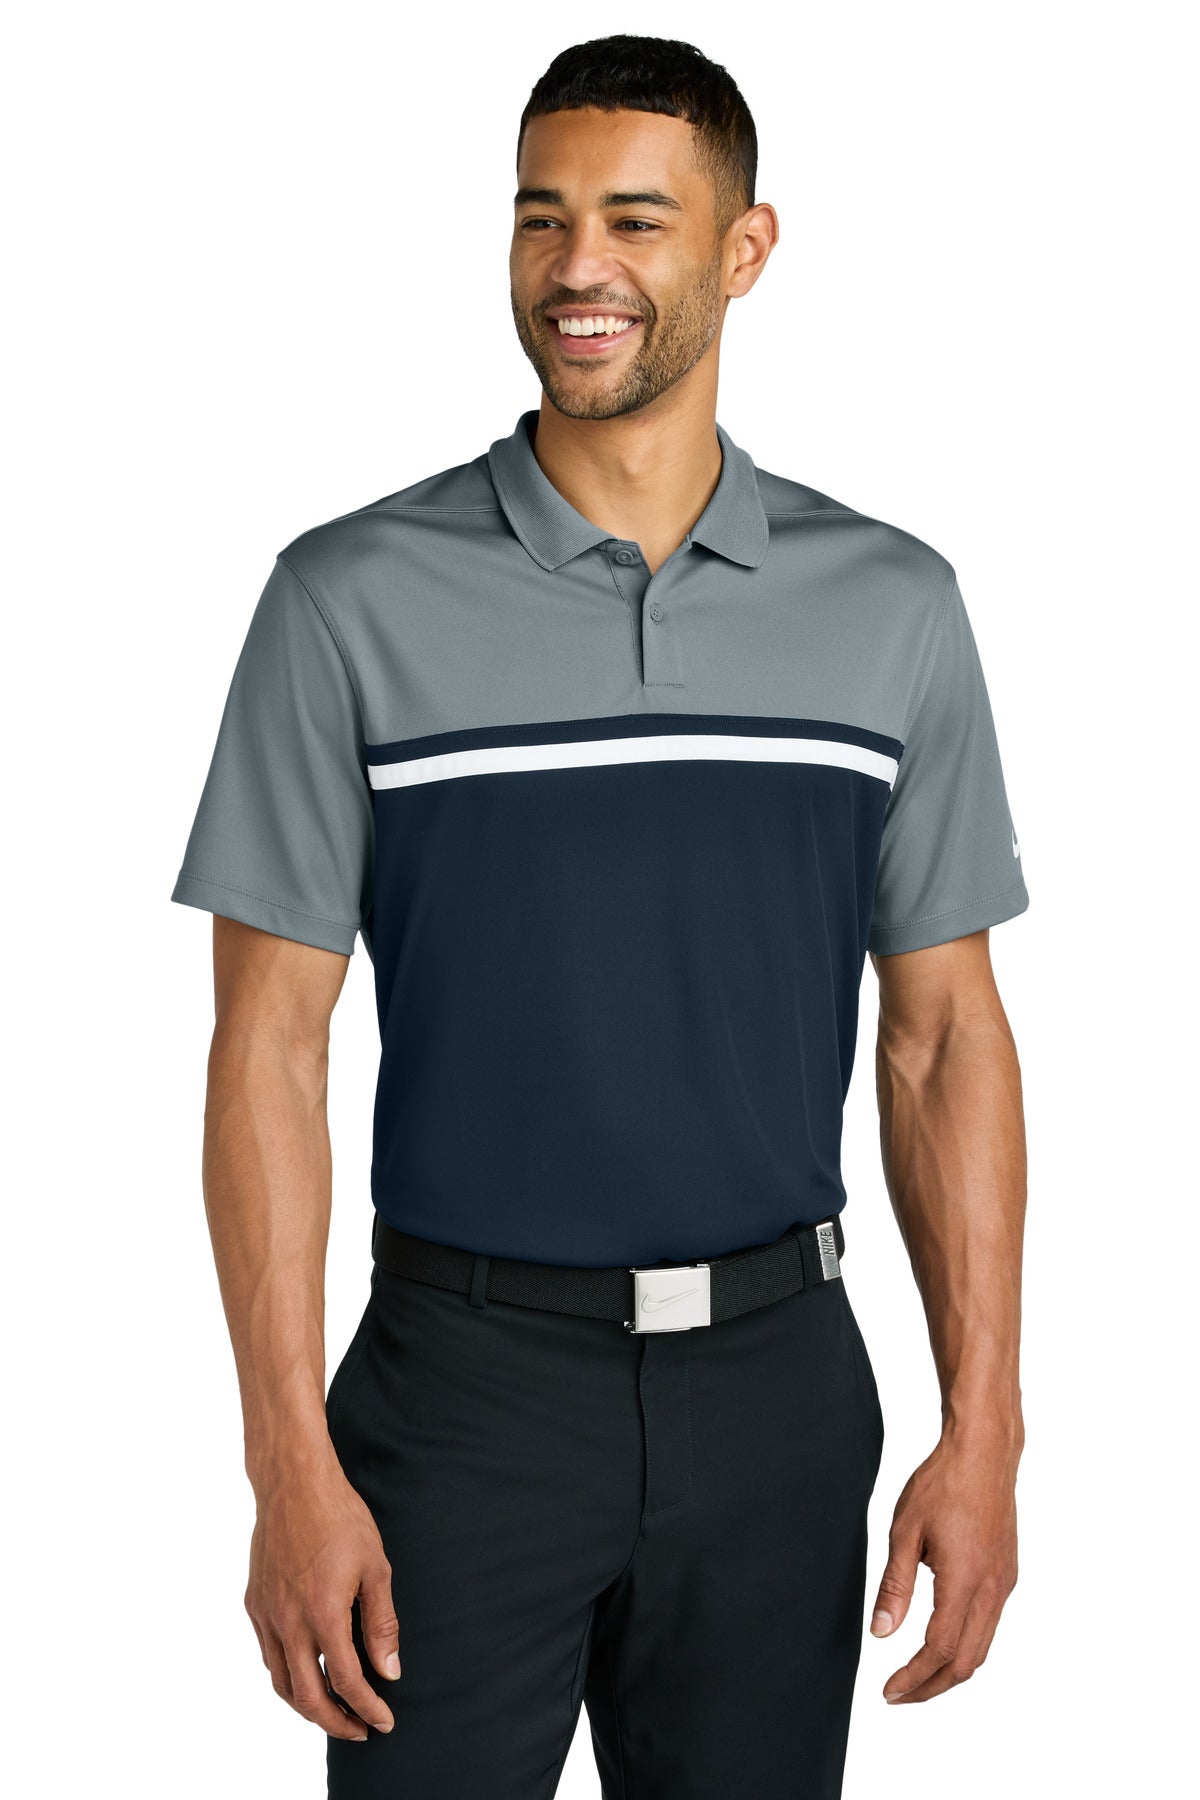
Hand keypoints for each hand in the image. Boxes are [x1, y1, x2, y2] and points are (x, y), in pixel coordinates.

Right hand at [244, 1459, 401, 1740]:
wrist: (293, 1483)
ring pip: (281, 1682)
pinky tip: (305, 1671)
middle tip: (359, 1730)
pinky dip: (287, 1676)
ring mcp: (266, 1614)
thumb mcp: (375, 1566)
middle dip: (336, 1722)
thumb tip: (389, 1670)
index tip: (384, 1721)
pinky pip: (267, 1655)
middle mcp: (289, 1621)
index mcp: (323, 1613)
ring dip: (307, 1705)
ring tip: (333, 1711)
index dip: (367, 1707)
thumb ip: (381, 1623)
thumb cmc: (340, 1518)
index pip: (346, 1681)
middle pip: (307, 1697)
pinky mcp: (254, 1603)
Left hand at [869, 1430, 1019, 1702]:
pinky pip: (989, 1625)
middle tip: (899, 1695)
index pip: (939, 1648)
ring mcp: (1005, 1583)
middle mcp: (992, 1588)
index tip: (889, 1691)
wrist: (984, 1452)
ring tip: (916, 1677)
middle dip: (932, 1686)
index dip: (913, 1677)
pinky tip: (942, 1640)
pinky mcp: (1008, 1574)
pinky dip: (965, 1646)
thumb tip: (882, 1632)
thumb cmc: (943, 1483)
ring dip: (950, 1670)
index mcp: (965, 1579)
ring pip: (982, 1647)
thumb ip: (895, 1585)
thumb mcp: (905, 1530)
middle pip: (966, 1661)